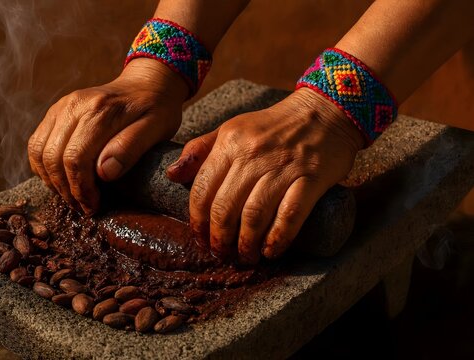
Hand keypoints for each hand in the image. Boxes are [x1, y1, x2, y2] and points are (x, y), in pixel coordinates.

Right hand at [28, 59, 187, 214]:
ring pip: (38, 152)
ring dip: (51, 180)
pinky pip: (36, 143)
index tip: (94, 206)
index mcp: (100, 111)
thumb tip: (104, 173)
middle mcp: (74, 105)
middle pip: (52, 158)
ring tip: (74, 196)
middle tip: (84, 207)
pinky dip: (44, 167)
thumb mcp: (157, 129)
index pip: (75, 159)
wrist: (147, 83)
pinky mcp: (55, 111)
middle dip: (66, 190)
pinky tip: (63, 179)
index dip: (81, 189)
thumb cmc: (156, 109)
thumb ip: (130, 148)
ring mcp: (61, 106)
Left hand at [167, 88, 363, 263]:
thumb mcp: (232, 129)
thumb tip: (172, 176)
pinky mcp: (311, 177)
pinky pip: (290, 215)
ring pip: (254, 215)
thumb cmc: (272, 127)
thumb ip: (200, 151)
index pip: (202, 190)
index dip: (197, 221)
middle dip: (220, 239)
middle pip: (225, 208)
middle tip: (222, 254)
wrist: (323, 112)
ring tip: (245, 256)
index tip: (200, 239)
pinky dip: (278, 238)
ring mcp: (283, 166)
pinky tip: (271, 251)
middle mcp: (253, 154)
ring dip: (246, 244)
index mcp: (230, 143)